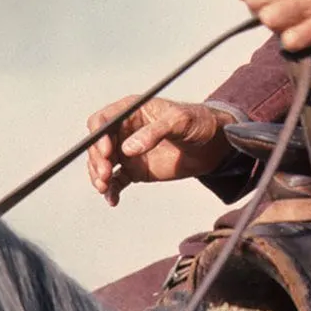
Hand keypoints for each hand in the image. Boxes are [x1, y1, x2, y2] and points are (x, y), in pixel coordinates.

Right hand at [84, 96, 234, 206]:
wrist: (213, 144)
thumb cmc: (197, 122)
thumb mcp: (179, 121)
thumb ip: (154, 132)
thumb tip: (128, 148)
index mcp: (132, 111)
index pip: (103, 120)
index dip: (98, 135)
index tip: (106, 151)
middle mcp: (125, 131)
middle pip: (98, 145)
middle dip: (96, 160)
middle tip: (105, 174)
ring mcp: (128, 151)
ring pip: (102, 164)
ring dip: (99, 176)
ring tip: (105, 188)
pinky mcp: (135, 170)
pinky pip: (116, 181)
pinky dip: (111, 190)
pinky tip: (113, 200)